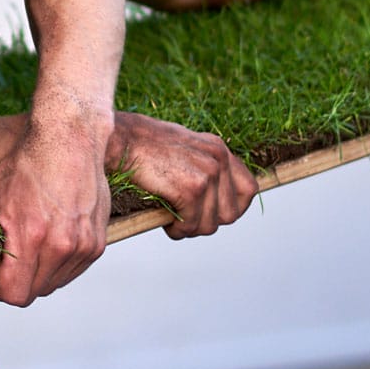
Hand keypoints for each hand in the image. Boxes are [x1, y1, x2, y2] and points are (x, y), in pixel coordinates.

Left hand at [0, 116, 111, 306]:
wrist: (70, 137)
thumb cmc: (28, 162)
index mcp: (31, 235)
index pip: (15, 294)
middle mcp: (62, 244)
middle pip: (34, 292)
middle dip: (17, 281)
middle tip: (7, 260)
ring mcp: (83, 244)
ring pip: (55, 283)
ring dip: (38, 273)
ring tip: (28, 246)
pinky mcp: (98, 241)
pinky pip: (73, 270)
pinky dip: (59, 264)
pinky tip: (48, 240)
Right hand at [110, 112, 256, 238]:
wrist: (121, 139)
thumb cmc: (144, 146)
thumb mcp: (185, 149)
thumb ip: (204, 167)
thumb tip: (213, 201)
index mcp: (219, 149)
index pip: (248, 190)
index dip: (233, 208)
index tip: (213, 214)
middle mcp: (218, 159)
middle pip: (230, 214)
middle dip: (207, 223)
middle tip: (185, 220)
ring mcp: (207, 173)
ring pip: (210, 224)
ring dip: (189, 229)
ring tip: (172, 221)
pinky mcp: (191, 188)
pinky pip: (191, 224)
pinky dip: (177, 229)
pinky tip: (165, 221)